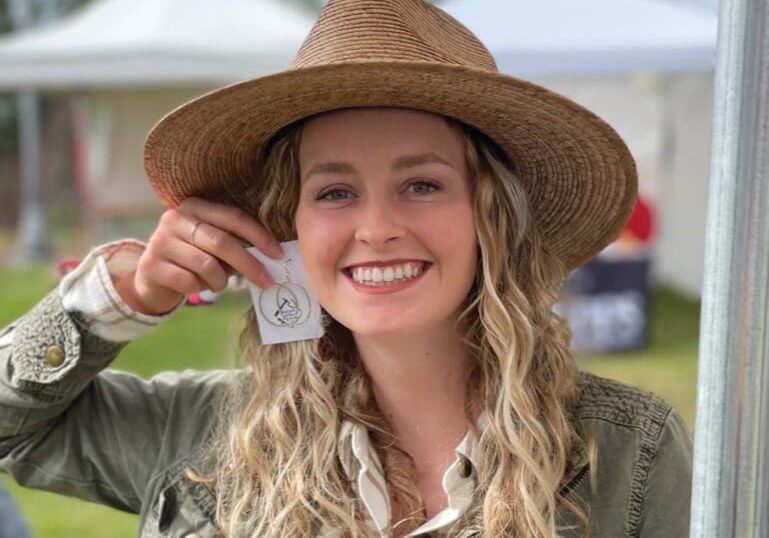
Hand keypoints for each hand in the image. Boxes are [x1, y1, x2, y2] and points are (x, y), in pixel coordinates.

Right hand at [115, 197, 283, 314]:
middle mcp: (175, 218)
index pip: (233, 217)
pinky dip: (199, 288)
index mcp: (195, 206)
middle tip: (267, 280)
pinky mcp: (151, 264)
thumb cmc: (192, 258)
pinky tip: (196, 286)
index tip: (278, 254)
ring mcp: (160, 240)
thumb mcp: (213, 247)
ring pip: (206, 265)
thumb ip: (236, 245)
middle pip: (222, 242)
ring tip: (218, 284)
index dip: (259, 236)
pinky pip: (188, 281)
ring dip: (220, 280)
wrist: (152, 277)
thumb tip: (271, 258)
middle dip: (249, 264)